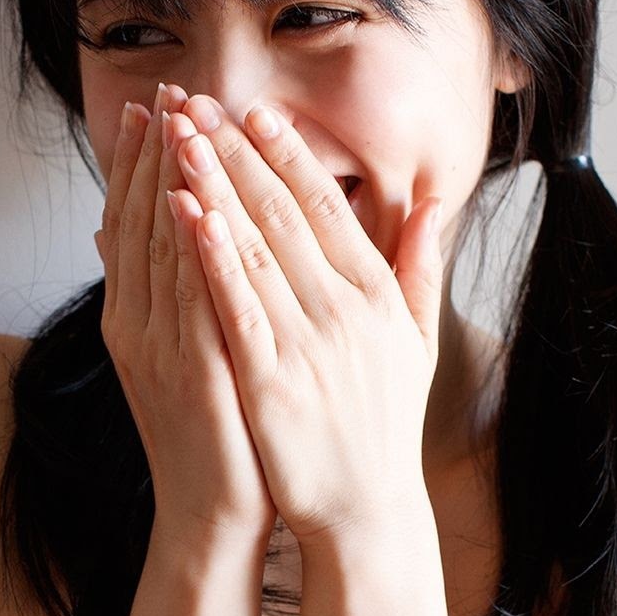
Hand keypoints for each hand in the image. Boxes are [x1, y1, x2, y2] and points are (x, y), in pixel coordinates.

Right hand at [94, 81, 276, 551]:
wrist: (211, 518)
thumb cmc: (213, 437)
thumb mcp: (177, 358)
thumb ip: (160, 298)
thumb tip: (129, 240)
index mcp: (135, 320)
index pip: (132, 225)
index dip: (139, 163)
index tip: (152, 106)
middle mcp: (138, 328)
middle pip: (143, 224)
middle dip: (156, 153)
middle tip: (168, 91)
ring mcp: (161, 351)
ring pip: (163, 252)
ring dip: (172, 183)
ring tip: (182, 124)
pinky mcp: (195, 375)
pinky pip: (195, 300)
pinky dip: (196, 250)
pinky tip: (201, 205)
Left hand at [168, 96, 445, 545]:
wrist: (366, 510)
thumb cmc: (383, 426)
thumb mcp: (415, 341)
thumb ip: (419, 267)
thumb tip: (435, 203)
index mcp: (376, 295)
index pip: (328, 207)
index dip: (288, 156)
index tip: (256, 113)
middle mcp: (344, 310)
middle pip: (284, 213)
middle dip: (238, 153)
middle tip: (200, 104)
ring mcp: (307, 345)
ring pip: (254, 247)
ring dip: (215, 185)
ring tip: (181, 138)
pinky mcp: (270, 381)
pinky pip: (235, 305)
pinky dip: (211, 255)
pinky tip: (187, 213)